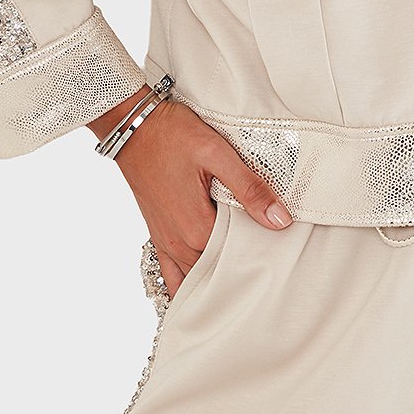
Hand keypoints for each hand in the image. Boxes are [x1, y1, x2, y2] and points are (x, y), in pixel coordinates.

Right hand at [107, 94, 293, 298]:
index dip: (261, 250)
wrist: (133, 127)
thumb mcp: (217, 154)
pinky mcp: (158, 234)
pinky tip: (199, 287)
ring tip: (240, 266)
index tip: (276, 243)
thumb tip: (280, 220)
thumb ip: (249, 189)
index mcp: (198, 229)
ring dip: (217, 275)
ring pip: (197, 275)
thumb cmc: (172, 135)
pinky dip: (187, 283)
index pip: (240, 257)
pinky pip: (171, 273)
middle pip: (219, 269)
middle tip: (265, 256)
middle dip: (242, 264)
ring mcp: (166, 242)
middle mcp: (180, 244)